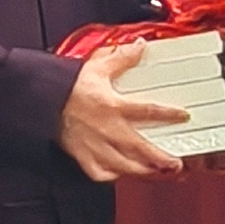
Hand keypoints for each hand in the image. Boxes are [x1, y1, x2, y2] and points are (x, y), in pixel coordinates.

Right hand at [59, 44, 185, 182]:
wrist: (42, 100)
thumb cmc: (67, 86)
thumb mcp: (97, 66)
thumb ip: (121, 58)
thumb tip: (139, 47)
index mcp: (114, 106)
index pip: (149, 111)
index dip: (169, 114)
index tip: (182, 116)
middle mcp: (108, 129)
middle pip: (141, 148)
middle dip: (160, 158)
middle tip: (175, 164)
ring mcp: (95, 146)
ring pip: (124, 165)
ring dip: (142, 170)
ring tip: (155, 173)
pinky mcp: (82, 156)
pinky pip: (100, 173)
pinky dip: (111, 176)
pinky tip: (119, 174)